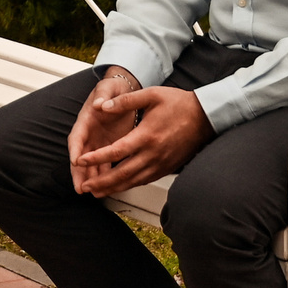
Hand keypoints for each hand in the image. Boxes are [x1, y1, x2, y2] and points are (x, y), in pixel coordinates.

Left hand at [68, 66, 212, 197]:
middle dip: (102, 182)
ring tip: (97, 192)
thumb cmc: (179, 104)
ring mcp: (161, 163)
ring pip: (133, 181)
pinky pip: (145, 180)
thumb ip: (125, 101)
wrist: (206, 117)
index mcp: (146, 135)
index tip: (81, 160)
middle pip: (122, 173)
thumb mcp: (151, 95)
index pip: (115, 151)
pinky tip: (120, 186)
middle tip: (85, 187)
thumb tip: (102, 106)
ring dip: (114, 188)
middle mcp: (153, 154)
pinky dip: (130, 185)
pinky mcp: (167, 168)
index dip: (96, 158)